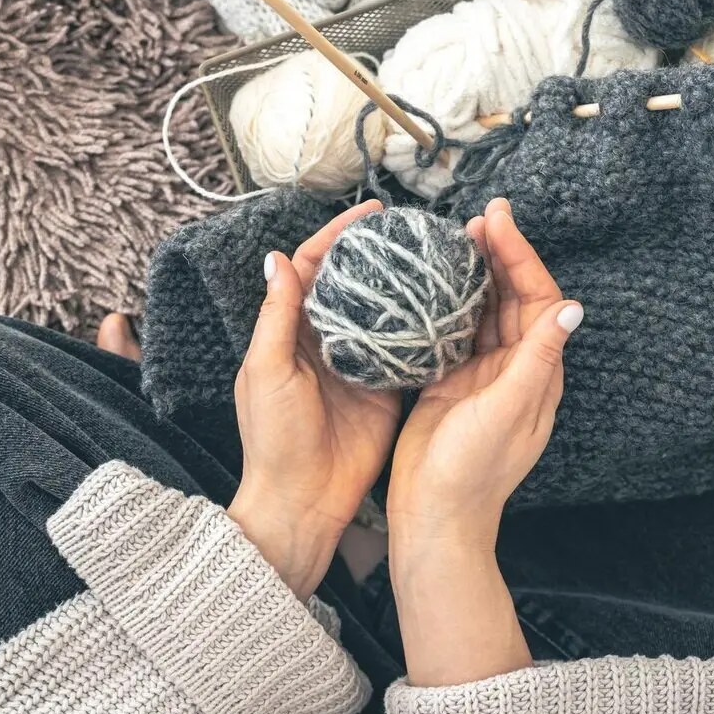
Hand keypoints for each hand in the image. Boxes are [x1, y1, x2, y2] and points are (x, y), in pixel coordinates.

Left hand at [229, 200, 400, 598]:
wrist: (302, 500)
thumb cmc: (274, 438)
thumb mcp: (268, 371)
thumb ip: (276, 316)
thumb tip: (277, 258)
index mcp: (289, 332)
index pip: (312, 269)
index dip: (336, 236)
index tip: (370, 213)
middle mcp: (324, 343)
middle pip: (352, 284)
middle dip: (376, 253)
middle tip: (412, 229)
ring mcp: (357, 366)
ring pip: (382, 313)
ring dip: (402, 285)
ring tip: (435, 256)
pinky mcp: (384, 390)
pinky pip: (405, 351)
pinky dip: (421, 329)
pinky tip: (445, 305)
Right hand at [386, 198, 582, 551]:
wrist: (435, 516)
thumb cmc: (473, 469)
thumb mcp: (508, 409)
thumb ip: (538, 357)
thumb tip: (573, 308)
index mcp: (537, 372)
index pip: (538, 299)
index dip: (521, 256)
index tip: (498, 220)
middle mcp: (514, 368)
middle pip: (513, 298)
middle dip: (500, 254)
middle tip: (480, 215)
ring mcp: (481, 375)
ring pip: (485, 310)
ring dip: (476, 273)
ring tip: (459, 236)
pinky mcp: (449, 383)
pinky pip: (455, 331)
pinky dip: (448, 303)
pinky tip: (433, 281)